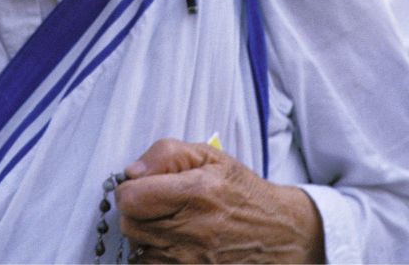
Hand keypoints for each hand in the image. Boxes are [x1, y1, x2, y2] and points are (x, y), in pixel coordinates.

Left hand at [114, 138, 322, 263]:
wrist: (278, 233)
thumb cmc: (243, 192)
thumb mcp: (210, 157)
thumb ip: (166, 154)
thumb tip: (132, 172)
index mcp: (197, 193)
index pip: (131, 199)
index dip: (130, 188)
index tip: (143, 185)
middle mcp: (193, 231)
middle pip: (130, 224)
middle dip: (137, 211)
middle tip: (156, 203)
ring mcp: (192, 260)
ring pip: (138, 248)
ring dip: (145, 234)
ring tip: (168, 222)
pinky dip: (154, 253)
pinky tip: (171, 241)